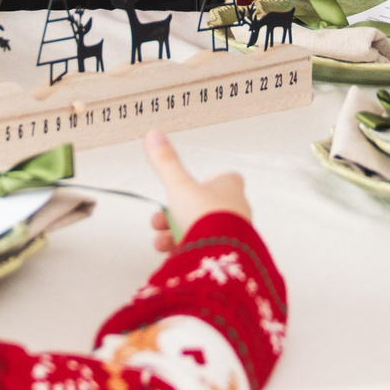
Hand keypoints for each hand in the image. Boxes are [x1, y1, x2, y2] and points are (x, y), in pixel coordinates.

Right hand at [144, 130, 249, 251]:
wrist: (219, 254)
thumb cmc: (204, 215)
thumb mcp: (179, 185)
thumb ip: (166, 162)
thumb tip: (153, 134)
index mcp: (230, 189)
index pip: (225, 179)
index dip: (206, 182)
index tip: (186, 188)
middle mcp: (235, 210)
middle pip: (203, 207)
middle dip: (176, 215)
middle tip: (159, 222)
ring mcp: (232, 235)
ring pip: (201, 231)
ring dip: (175, 235)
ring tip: (161, 243)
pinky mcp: (226, 255)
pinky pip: (203, 251)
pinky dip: (185, 252)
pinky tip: (172, 256)